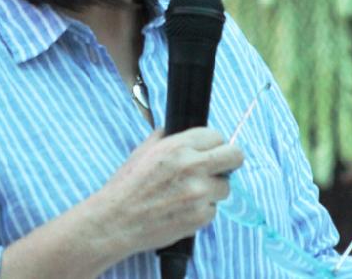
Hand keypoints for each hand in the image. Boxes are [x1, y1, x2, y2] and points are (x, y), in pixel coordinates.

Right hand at [94, 127, 243, 254]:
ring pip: (226, 186)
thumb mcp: (144, 150)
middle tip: (218, 168)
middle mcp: (193, 166)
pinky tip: (183, 210)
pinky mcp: (200, 217)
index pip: (217, 136)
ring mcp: (199, 193)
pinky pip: (214, 210)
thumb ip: (167, 137)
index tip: (210, 151)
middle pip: (235, 156)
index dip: (214, 144)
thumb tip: (180, 131)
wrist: (116, 221)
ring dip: (213, 190)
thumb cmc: (127, 185)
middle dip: (229, 161)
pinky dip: (202, 210)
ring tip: (190, 194)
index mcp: (179, 146)